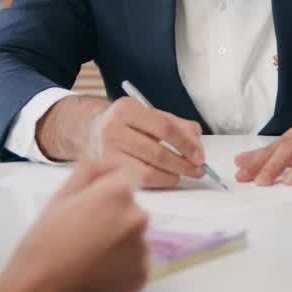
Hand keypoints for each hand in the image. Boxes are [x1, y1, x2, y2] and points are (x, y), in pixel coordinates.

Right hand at [0, 161, 148, 291]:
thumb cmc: (42, 245)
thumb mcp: (58, 199)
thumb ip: (86, 172)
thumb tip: (103, 163)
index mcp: (117, 194)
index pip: (124, 174)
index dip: (107, 180)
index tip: (92, 192)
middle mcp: (138, 218)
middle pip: (130, 206)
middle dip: (111, 211)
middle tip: (82, 228)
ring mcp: (143, 250)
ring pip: (133, 234)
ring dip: (117, 238)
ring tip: (88, 253)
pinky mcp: (142, 277)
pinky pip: (134, 260)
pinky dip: (121, 263)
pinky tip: (96, 270)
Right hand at [85, 97, 205, 188]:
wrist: (91, 131)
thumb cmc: (127, 123)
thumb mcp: (149, 114)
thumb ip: (176, 125)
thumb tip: (197, 144)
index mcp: (126, 109)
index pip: (165, 127)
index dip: (186, 144)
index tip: (200, 155)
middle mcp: (113, 129)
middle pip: (157, 152)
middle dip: (183, 164)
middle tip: (198, 170)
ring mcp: (107, 153)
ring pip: (149, 171)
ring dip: (173, 176)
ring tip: (182, 174)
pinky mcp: (108, 172)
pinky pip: (140, 182)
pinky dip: (159, 182)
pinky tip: (166, 178)